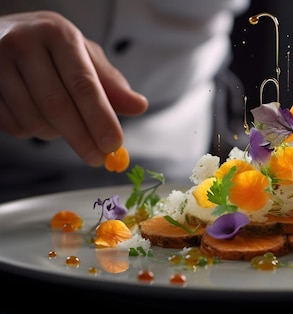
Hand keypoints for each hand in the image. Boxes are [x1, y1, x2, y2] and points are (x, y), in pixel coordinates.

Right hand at [0, 11, 147, 165]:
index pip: (83, 84)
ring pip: (33, 120)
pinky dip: (31, 132)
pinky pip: (12, 125)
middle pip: (57, 106)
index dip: (100, 118)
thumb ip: (110, 83)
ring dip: (55, 135)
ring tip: (65, 125)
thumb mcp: (83, 56)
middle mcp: (24, 44)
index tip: (114, 144)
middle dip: (82, 138)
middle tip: (98, 158)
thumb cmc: (50, 48)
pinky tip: (38, 117)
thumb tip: (138, 106)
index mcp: (57, 34)